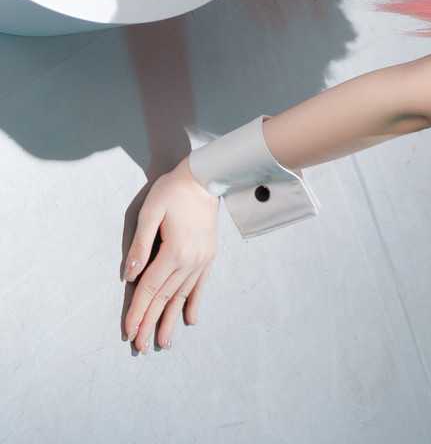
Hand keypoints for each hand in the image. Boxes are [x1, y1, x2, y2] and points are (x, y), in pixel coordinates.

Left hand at [122, 159, 218, 352]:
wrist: (205, 177)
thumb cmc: (172, 190)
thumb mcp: (150, 211)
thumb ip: (140, 244)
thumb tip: (129, 275)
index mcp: (174, 251)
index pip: (150, 288)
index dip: (137, 310)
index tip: (128, 331)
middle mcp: (190, 260)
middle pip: (165, 297)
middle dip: (150, 323)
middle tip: (140, 348)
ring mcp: (202, 259)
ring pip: (182, 296)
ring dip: (170, 320)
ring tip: (163, 342)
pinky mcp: (209, 256)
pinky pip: (200, 285)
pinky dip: (193, 303)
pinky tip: (189, 320)